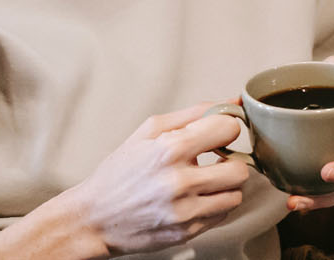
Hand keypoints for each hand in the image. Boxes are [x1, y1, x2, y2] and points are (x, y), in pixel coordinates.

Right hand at [57, 101, 248, 255]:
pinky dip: (215, 205)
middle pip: (240, 169)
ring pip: (236, 194)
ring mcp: (184, 210)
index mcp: (169, 150)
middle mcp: (179, 181)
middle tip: (216, 160)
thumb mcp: (148, 132)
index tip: (219, 134)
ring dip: (226, 186)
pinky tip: (196, 198)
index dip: (227, 128)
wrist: (93, 219)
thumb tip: (233, 102)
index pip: (229, 129)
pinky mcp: (187, 232)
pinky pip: (223, 214)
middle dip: (231, 161)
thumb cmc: (119, 173)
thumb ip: (193, 114)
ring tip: (206, 181)